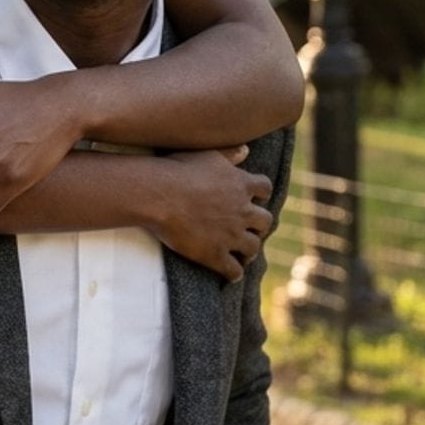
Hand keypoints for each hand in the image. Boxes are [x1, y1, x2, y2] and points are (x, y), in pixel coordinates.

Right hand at [149, 148, 273, 280]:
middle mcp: (242, 211)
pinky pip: (233, 270)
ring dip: (249, 251)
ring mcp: (230, 235)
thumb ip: (229, 154)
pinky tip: (232, 274)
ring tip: (244, 254)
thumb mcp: (208, 155)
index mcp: (241, 185)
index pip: (265, 189)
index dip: (260, 194)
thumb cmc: (179, 170)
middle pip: (265, 221)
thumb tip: (246, 150)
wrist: (159, 195)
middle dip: (259, 225)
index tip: (254, 198)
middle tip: (250, 228)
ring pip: (252, 248)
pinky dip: (234, 273)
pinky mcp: (215, 254)